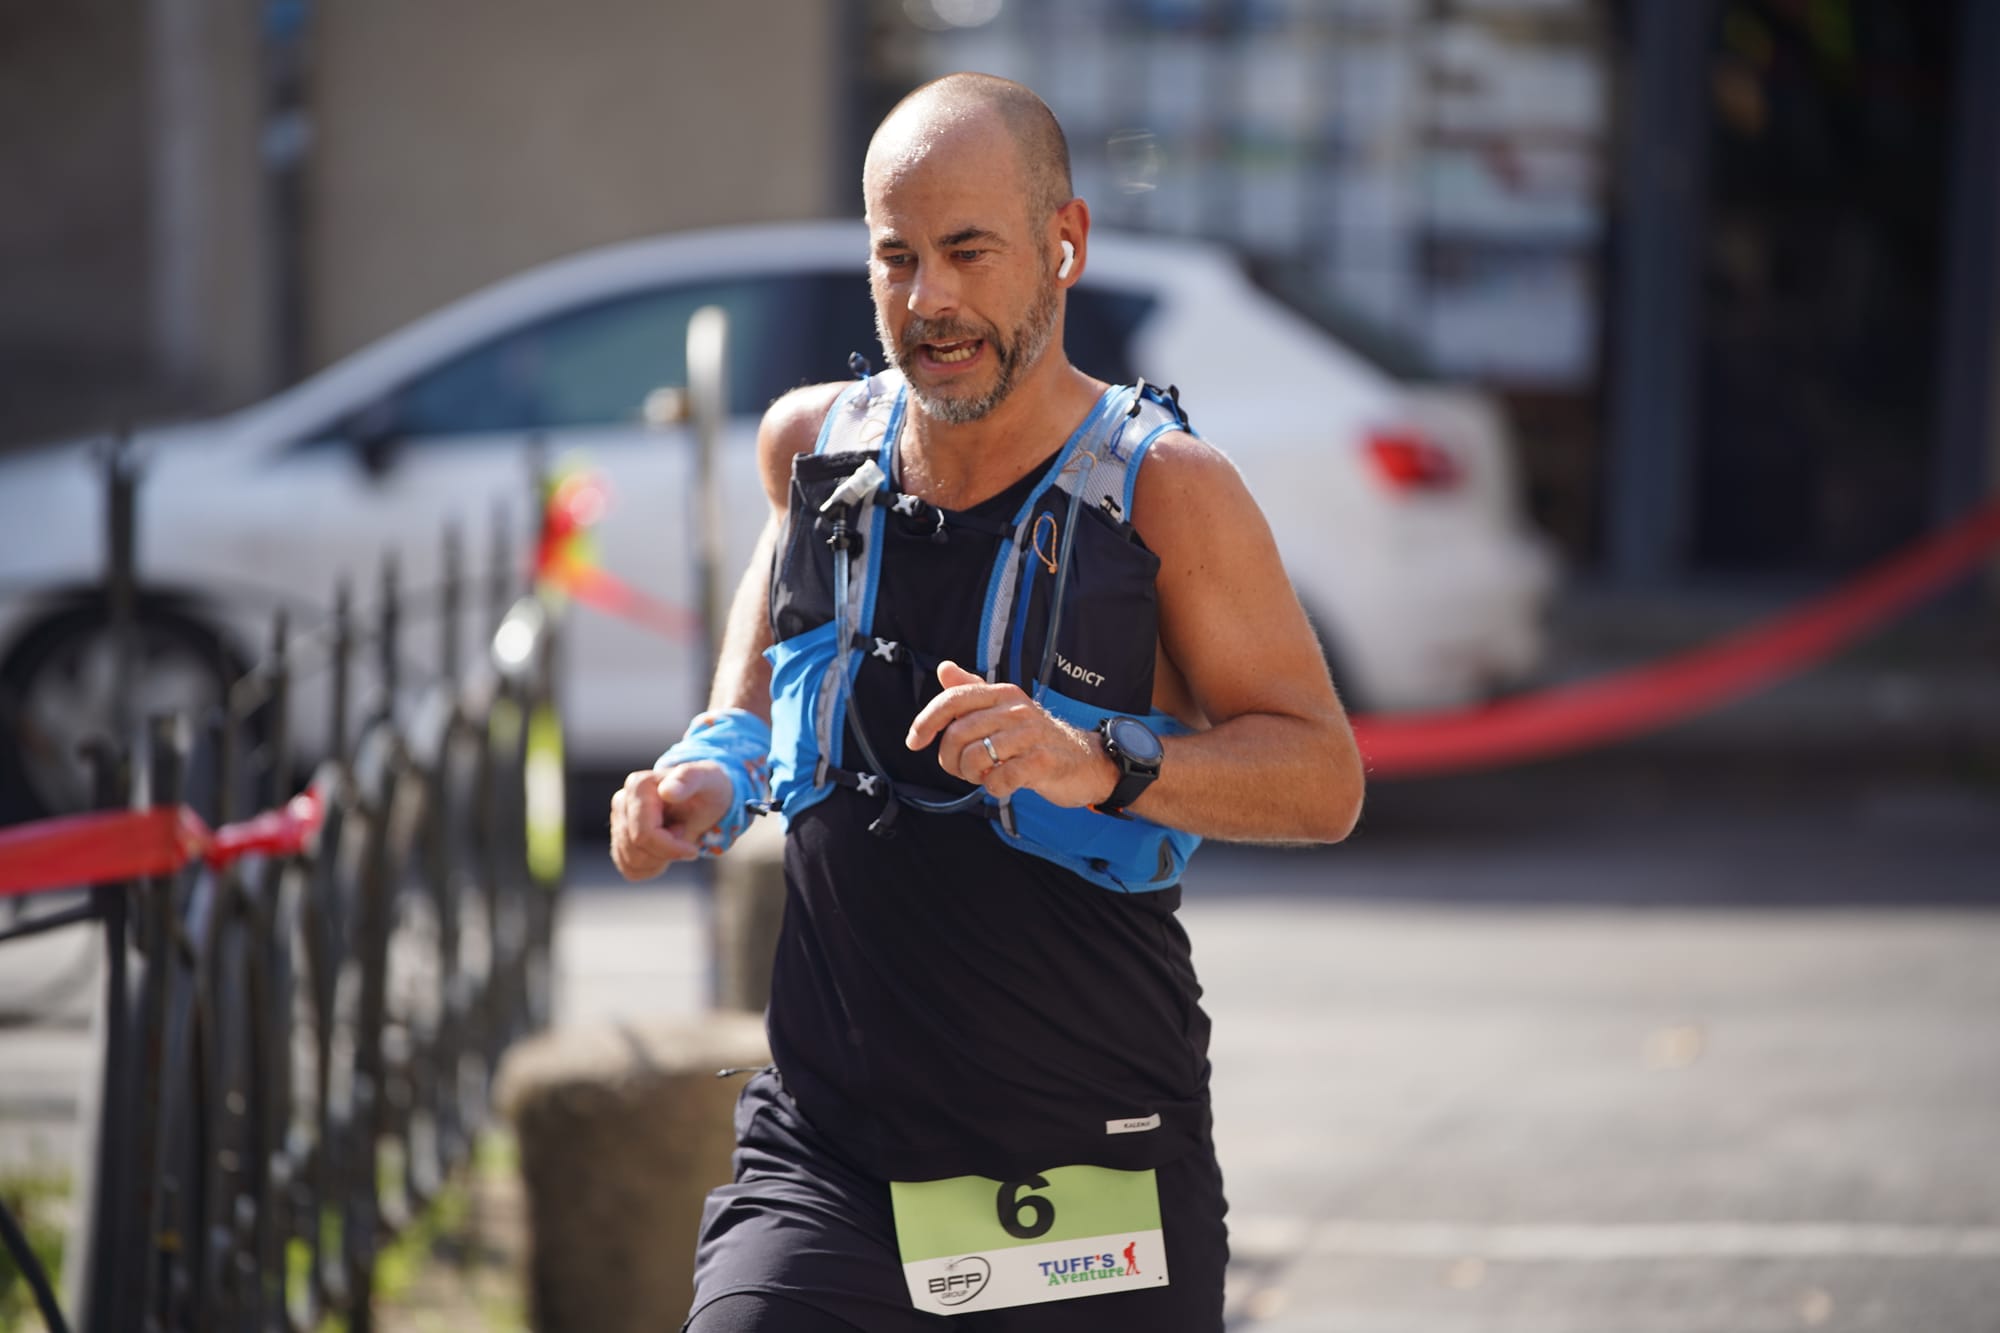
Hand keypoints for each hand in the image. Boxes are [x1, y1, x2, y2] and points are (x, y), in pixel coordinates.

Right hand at [609, 762, 732, 879]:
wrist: (705, 799)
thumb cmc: (708, 788)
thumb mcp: (709, 780)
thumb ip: (689, 779)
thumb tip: (666, 791)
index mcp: (639, 785)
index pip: (644, 834)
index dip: (670, 848)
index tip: (694, 850)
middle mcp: (622, 801)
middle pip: (635, 849)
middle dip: (666, 853)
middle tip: (684, 834)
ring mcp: (618, 820)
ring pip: (630, 861)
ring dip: (660, 860)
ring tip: (675, 838)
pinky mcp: (620, 838)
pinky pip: (629, 869)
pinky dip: (651, 868)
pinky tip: (666, 852)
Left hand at [905, 661, 1116, 807]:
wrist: (1085, 761)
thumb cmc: (1036, 739)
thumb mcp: (1005, 711)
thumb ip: (973, 691)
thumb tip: (944, 668)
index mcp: (1003, 694)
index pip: (953, 700)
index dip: (926, 721)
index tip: (914, 742)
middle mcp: (1016, 709)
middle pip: (958, 733)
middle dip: (950, 759)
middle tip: (962, 769)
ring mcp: (1031, 735)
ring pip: (975, 757)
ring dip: (971, 775)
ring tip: (985, 775)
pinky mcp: (1043, 761)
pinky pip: (999, 778)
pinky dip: (993, 787)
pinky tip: (1003, 784)